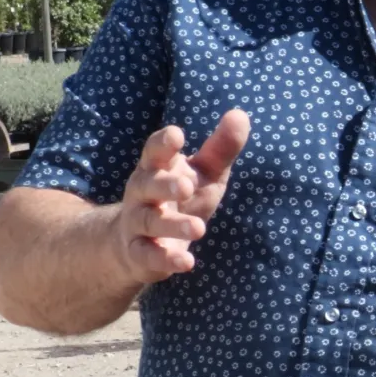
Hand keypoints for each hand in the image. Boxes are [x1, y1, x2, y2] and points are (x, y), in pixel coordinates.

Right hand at [112, 110, 250, 283]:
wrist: (134, 240)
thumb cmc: (179, 198)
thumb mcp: (203, 173)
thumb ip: (221, 148)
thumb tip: (240, 114)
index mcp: (156, 168)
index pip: (154, 151)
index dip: (163, 144)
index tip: (177, 135)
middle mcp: (141, 193)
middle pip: (148, 185)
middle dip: (165, 184)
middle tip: (187, 185)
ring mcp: (137, 224)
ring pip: (150, 221)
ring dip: (173, 224)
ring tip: (200, 227)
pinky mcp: (139, 253)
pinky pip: (147, 256)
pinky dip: (165, 260)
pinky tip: (187, 261)